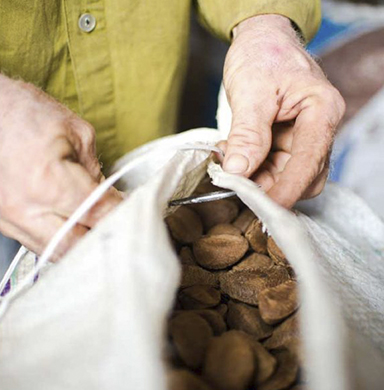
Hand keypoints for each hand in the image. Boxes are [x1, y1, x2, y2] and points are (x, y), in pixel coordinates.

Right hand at [0, 76, 121, 258]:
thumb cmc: (31, 113)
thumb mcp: (79, 134)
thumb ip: (97, 172)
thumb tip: (110, 198)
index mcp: (48, 182)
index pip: (97, 213)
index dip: (121, 214)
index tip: (136, 213)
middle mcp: (25, 208)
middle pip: (75, 244)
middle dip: (102, 238)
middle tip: (121, 227)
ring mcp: (8, 218)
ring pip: (54, 251)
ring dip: (80, 245)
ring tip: (100, 231)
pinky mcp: (1, 221)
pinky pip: (37, 243)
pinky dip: (59, 240)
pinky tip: (74, 229)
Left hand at [221, 15, 344, 207]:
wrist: (259, 41)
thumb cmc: (262, 54)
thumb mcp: (252, 91)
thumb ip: (247, 133)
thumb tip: (239, 170)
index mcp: (322, 110)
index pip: (311, 159)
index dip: (290, 187)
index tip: (268, 207)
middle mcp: (316, 129)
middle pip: (301, 175)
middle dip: (268, 185)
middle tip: (233, 183)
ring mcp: (300, 138)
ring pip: (282, 175)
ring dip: (254, 177)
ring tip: (227, 161)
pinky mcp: (283, 142)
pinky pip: (269, 166)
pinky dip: (249, 168)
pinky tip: (231, 156)